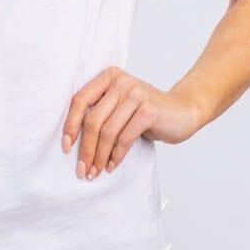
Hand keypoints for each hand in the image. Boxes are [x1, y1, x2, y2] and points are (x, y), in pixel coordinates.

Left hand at [61, 66, 201, 178]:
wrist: (184, 111)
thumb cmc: (147, 113)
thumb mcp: (120, 106)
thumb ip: (100, 112)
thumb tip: (71, 141)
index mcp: (109, 77)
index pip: (80, 101)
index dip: (70, 126)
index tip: (66, 147)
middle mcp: (121, 82)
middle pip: (93, 120)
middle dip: (86, 149)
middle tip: (82, 169)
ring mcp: (136, 95)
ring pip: (108, 132)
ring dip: (100, 156)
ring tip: (96, 172)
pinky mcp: (149, 110)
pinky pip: (125, 138)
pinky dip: (116, 156)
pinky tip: (112, 166)